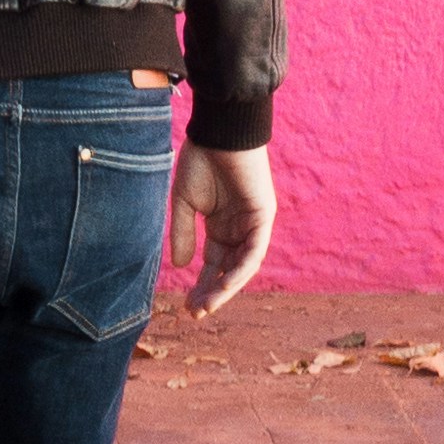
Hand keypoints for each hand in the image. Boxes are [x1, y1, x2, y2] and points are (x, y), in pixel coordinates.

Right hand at [168, 140, 275, 314]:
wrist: (219, 131)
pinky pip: (254, 250)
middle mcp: (239, 229)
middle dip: (212, 293)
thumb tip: (181, 267)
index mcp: (221, 227)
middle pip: (228, 271)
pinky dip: (241, 269)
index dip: (201, 286)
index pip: (214, 265)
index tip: (186, 307)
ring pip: (243, 266)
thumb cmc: (201, 159)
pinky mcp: (263, 216)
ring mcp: (253, 224)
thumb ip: (183, 233)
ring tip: (206, 306)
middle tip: (194, 313)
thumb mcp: (185, 202)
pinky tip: (224, 285)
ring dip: (225, 288)